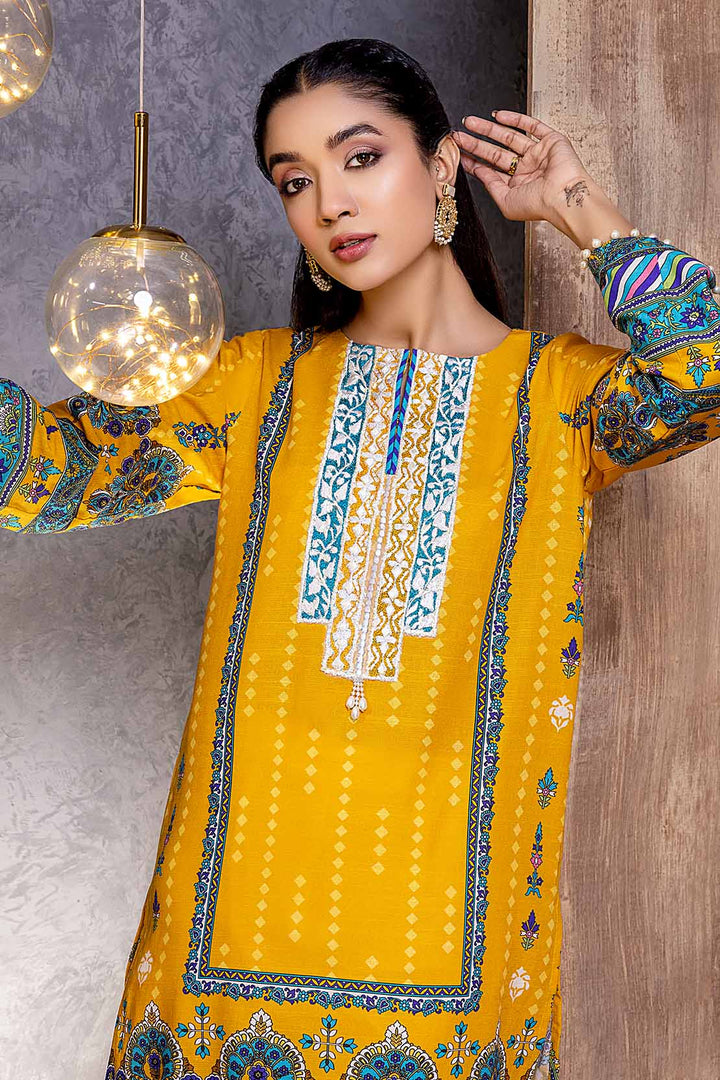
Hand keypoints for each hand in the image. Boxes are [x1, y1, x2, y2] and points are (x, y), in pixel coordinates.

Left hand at [451, 110, 595, 228]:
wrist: (563, 197)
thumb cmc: (538, 205)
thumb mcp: (505, 201)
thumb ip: (490, 185)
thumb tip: (478, 171)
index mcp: (517, 185)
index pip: (490, 170)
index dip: (473, 161)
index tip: (459, 153)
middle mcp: (526, 169)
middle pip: (496, 152)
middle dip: (476, 143)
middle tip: (459, 135)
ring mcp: (538, 154)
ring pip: (509, 137)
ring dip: (489, 129)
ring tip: (470, 122)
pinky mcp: (550, 141)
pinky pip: (531, 125)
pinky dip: (515, 119)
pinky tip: (497, 116)